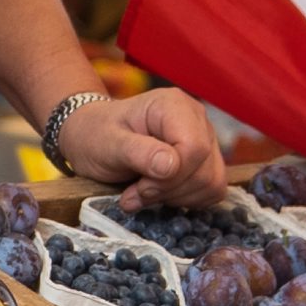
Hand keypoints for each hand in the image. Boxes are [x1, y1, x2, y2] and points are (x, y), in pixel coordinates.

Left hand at [60, 87, 226, 204]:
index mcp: (174, 106)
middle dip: (168, 190)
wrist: (93, 137)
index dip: (170, 177)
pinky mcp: (207, 161)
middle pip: (204, 169)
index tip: (139, 186)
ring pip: (211, 183)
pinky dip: (186, 200)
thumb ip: (139, 153)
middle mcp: (196, 119)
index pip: (194, 148)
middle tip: (135, 191)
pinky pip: (213, 190)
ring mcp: (205, 139)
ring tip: (143, 191)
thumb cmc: (97, 136)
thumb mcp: (108, 144)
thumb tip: (171, 165)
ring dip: (175, 197)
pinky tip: (160, 192)